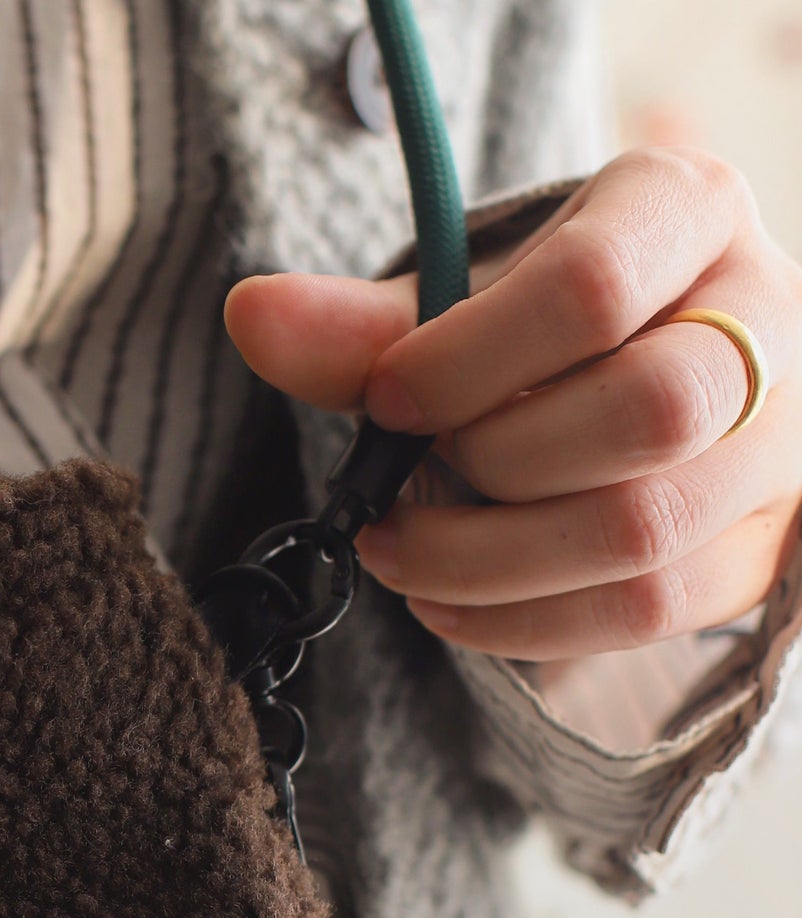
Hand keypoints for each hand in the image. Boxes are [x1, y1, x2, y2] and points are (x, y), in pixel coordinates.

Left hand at [224, 148, 801, 657]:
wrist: (624, 369)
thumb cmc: (535, 329)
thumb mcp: (456, 303)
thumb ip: (360, 326)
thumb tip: (250, 315)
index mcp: (689, 211)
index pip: (593, 288)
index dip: (466, 361)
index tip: (385, 401)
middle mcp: (766, 318)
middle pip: (650, 411)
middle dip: (495, 461)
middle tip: (411, 474)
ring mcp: (778, 443)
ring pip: (646, 529)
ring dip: (489, 561)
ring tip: (400, 551)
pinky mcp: (758, 545)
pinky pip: (647, 612)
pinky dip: (521, 622)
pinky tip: (445, 604)